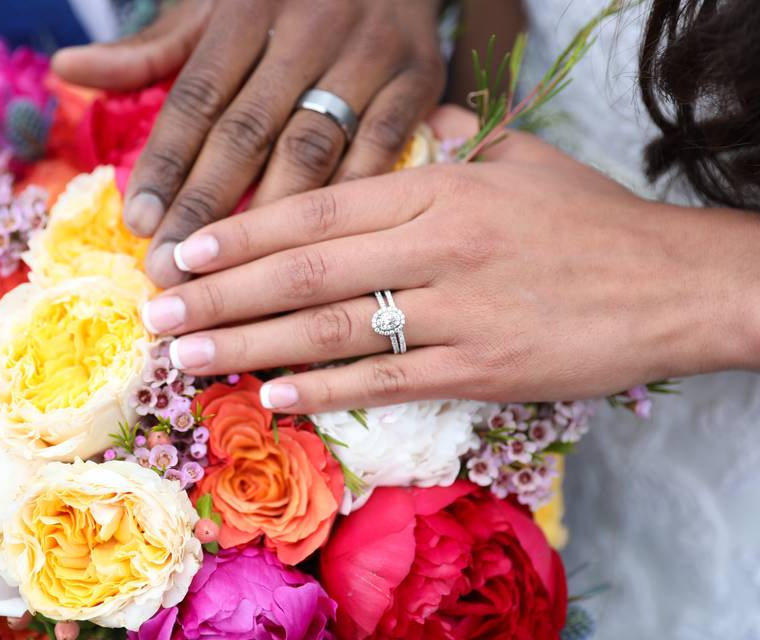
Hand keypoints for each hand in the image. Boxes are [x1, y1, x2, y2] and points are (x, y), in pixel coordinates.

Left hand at [53, 0, 445, 286]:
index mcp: (248, 9)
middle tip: (170, 272)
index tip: (139, 225)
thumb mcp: (214, 9)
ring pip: (310, 150)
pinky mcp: (419, 82)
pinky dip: (345, 208)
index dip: (166, 162)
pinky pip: (380, 154)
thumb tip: (68, 69)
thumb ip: (149, 50)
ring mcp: (368, 56)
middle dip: (204, 206)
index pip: (197, 96)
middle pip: (247, 130)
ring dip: (266, 222)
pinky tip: (313, 259)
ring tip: (229, 282)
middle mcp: (308, 30)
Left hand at [138, 106, 759, 412]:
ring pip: (332, 328)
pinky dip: (324, 388)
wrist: (672, 282)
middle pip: (304, 270)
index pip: (315, 207)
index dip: (241, 231)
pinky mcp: (481, 366)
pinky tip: (271, 394)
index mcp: (438, 186)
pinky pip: (385, 378)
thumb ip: (452, 143)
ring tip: (190, 358)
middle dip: (220, 294)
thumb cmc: (589, 221)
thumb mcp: (519, 161)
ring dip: (250, 345)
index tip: (182, 252)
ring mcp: (457, 308)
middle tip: (158, 315)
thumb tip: (409, 121)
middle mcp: (438, 243)